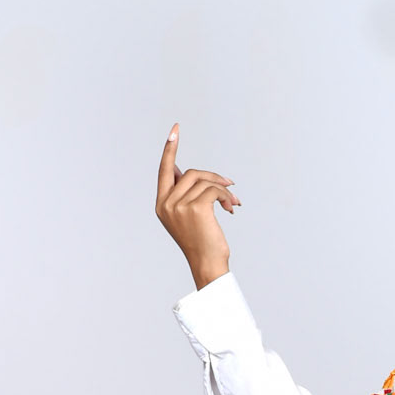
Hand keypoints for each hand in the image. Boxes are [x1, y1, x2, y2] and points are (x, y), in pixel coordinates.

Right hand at [155, 124, 240, 289]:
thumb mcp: (185, 216)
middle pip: (191, 173)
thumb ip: (182, 193)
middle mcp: (166, 203)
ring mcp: (179, 206)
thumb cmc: (200, 242)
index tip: (175, 129)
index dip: (170, 148)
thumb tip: (183, 171)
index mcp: (161, 204)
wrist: (207, 265)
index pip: (164, 170)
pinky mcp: (195, 208)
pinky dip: (226, 196)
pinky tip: (231, 208)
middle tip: (229, 186)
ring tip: (232, 202)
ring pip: (204, 181)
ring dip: (223, 189)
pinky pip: (213, 189)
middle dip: (212, 177)